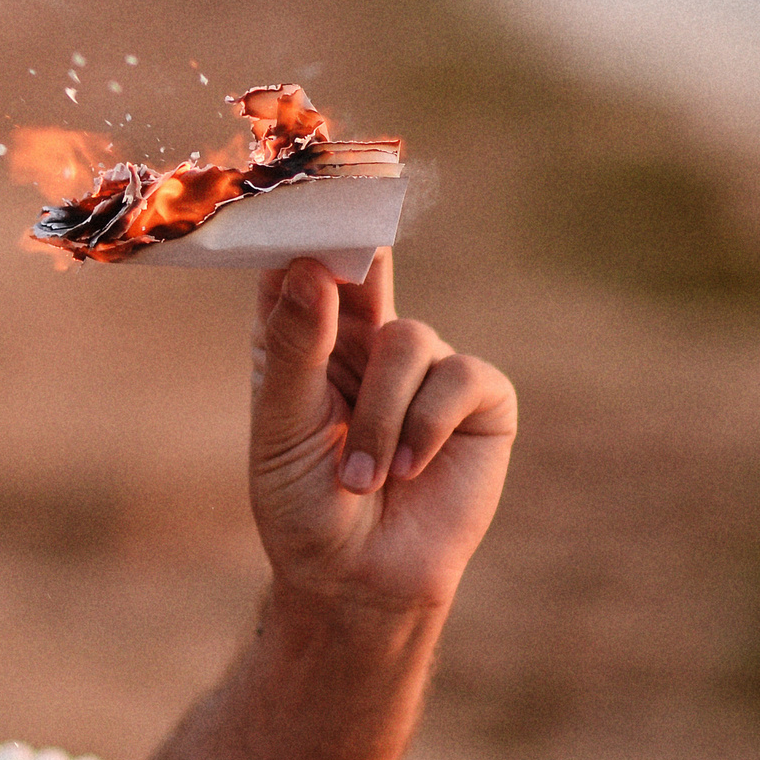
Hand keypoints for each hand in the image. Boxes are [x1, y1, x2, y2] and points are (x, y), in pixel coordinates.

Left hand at [249, 251, 515, 613]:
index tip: (290, 181)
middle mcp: (365, 340)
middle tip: (355, 232)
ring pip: (409, 338)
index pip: (298, 265)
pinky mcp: (476, 399)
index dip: (299, 224)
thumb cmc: (305, 506)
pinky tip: (407, 468)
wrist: (359, 578)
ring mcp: (424, 366)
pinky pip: (458, 377)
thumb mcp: (283, 428)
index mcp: (306, 338)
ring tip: (363, 477)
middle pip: (364, 266)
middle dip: (359, 245)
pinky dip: (426, 423)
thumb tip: (307, 270)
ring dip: (381, 414)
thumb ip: (295, 349)